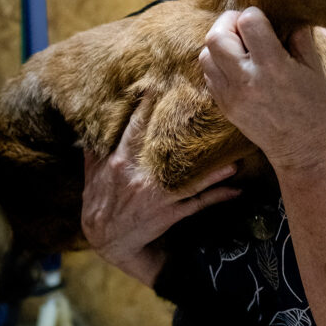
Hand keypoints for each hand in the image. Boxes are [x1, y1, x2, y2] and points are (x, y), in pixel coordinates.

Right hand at [81, 100, 241, 285]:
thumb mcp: (92, 174)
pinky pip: (198, 202)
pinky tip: (236, 189)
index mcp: (119, 162)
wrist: (107, 240)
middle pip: (169, 148)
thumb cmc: (101, 202)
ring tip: (235, 159)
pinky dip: (218, 195)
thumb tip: (90, 124)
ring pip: (191, 178)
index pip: (135, 128)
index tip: (157, 85)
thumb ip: (94, 149)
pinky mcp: (169, 211)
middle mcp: (139, 176)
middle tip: (207, 107)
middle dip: (187, 129)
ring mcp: (157, 195)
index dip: (145, 107)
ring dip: (215, 170)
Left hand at [198, 7, 325, 173]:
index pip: (248, 22)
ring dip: (220, 45)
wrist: (303, 149)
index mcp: (273, 67)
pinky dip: (217, 64)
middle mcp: (247, 80)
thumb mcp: (316, 69)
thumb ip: (301, 37)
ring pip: (205, 55)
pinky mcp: (224, 106)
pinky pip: (208, 75)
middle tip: (243, 27)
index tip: (263, 21)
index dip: (254, 14)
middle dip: (228, 23)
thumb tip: (288, 14)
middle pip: (216, 37)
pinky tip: (236, 67)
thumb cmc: (315, 107)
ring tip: (239, 48)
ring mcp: (231, 95)